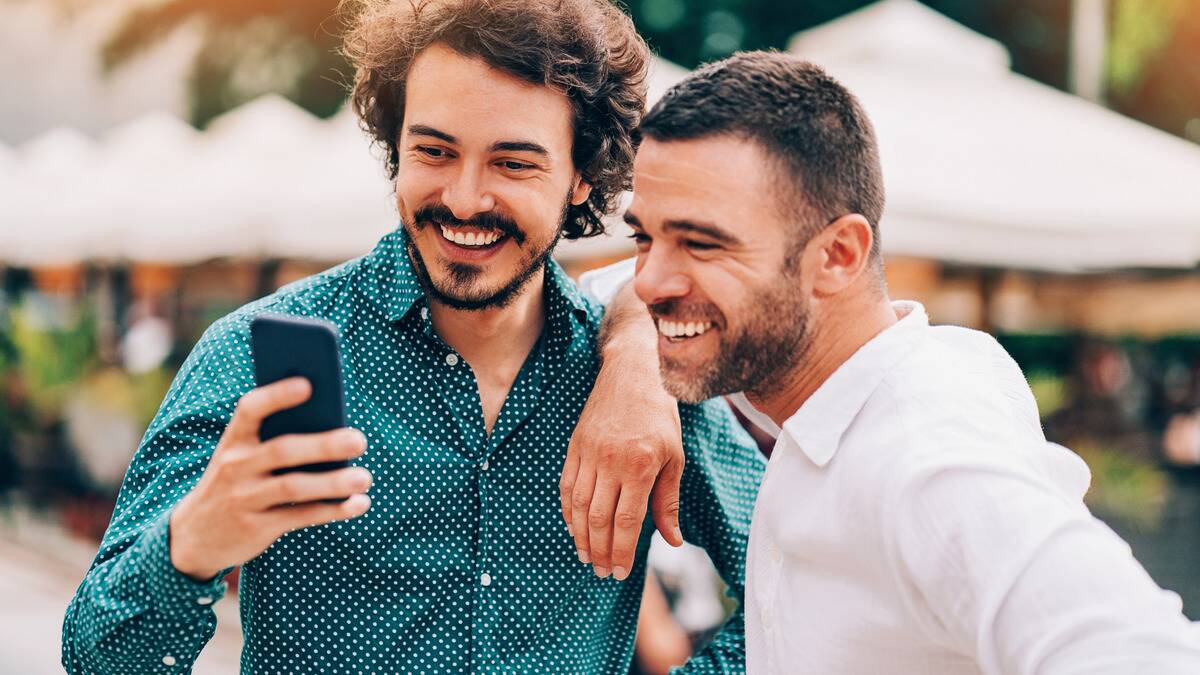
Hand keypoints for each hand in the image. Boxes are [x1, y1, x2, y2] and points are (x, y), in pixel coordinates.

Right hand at [169, 377, 371, 580]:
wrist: (195, 536)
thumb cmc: (236, 481)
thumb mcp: (243, 456)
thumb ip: (276, 439)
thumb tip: (336, 426)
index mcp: (234, 439)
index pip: (250, 409)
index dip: (277, 395)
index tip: (308, 384)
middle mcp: (235, 466)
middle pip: (282, 451)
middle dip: (323, 445)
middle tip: (360, 441)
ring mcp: (244, 499)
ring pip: (293, 488)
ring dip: (333, 483)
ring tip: (365, 478)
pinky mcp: (256, 528)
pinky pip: (300, 517)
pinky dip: (333, 510)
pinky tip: (359, 504)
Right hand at [561, 282, 684, 579]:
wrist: (633, 372)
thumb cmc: (660, 415)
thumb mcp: (675, 457)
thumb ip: (669, 501)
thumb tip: (672, 540)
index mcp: (641, 465)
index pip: (627, 520)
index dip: (622, 551)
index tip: (620, 573)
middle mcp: (611, 461)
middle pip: (599, 519)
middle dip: (600, 551)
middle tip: (602, 572)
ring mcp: (589, 453)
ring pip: (579, 506)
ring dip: (581, 537)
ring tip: (587, 557)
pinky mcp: (575, 446)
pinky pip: (567, 487)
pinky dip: (568, 512)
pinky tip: (574, 529)